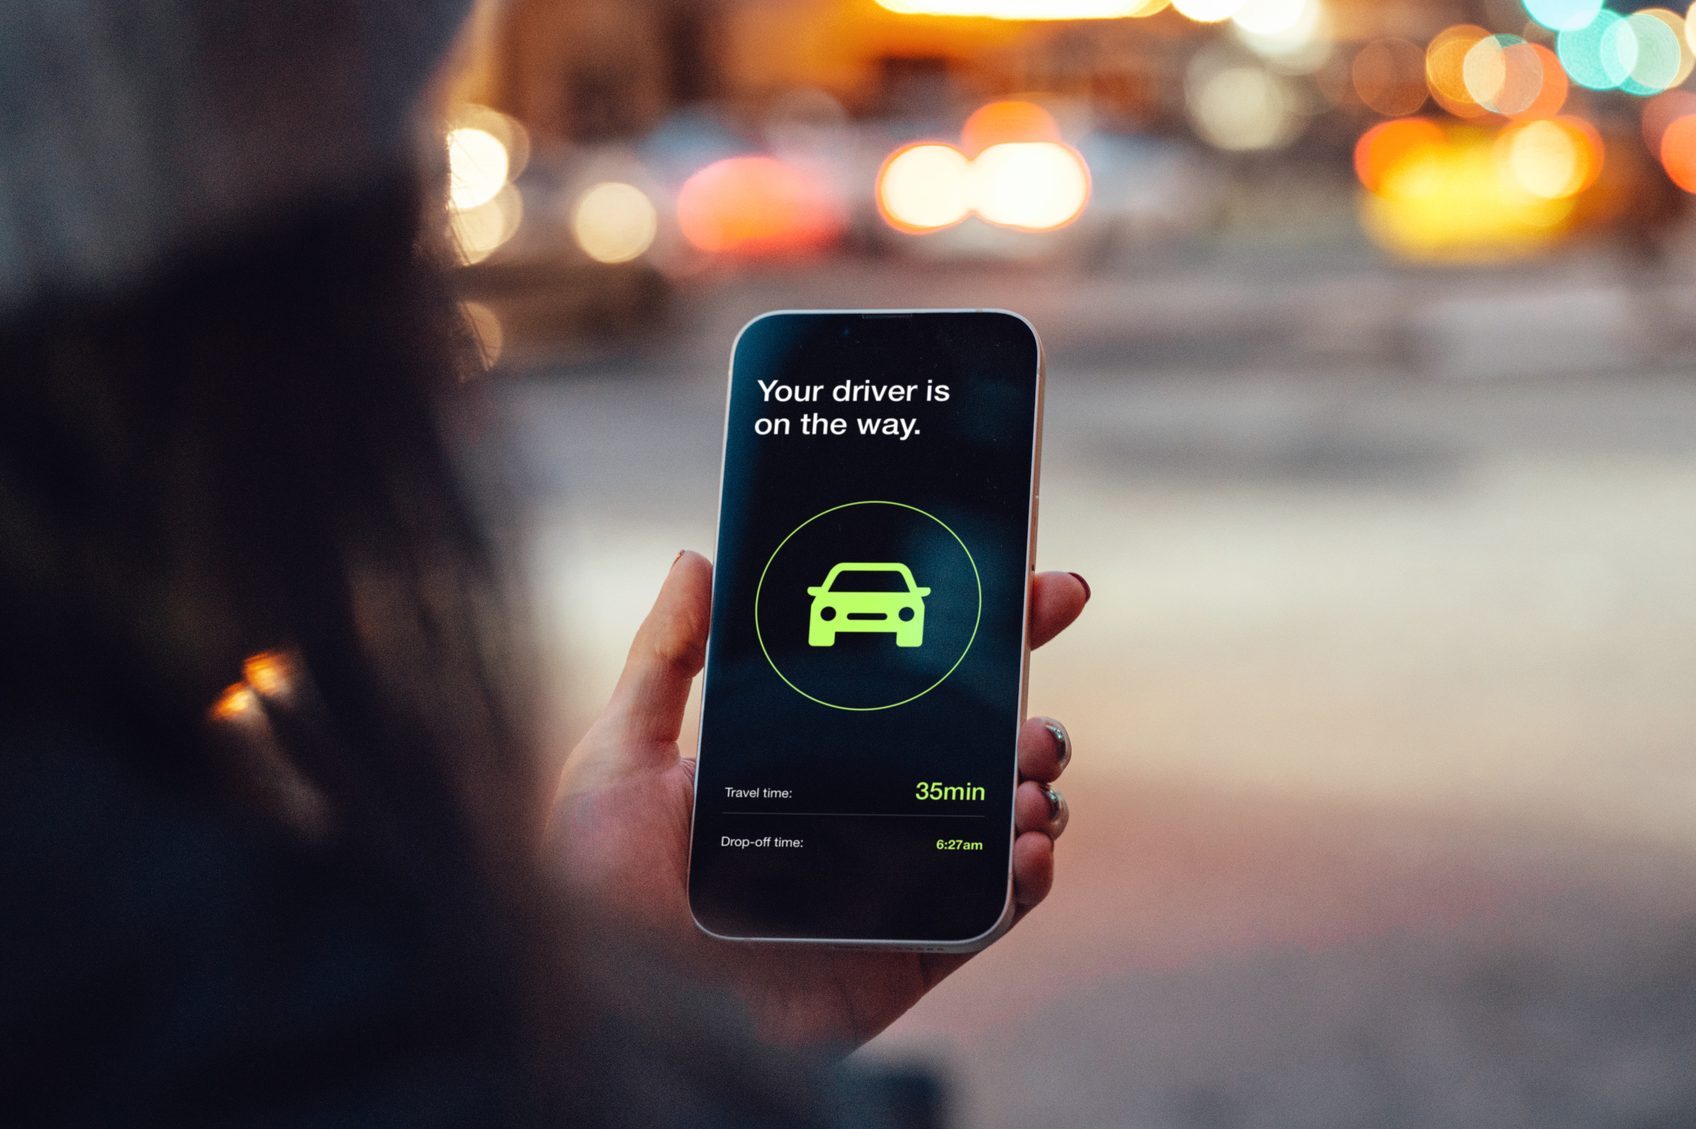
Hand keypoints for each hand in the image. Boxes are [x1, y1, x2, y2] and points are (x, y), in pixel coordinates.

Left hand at [551, 551, 1087, 1048]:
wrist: (612, 1009)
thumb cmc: (593, 887)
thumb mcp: (620, 756)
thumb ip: (663, 659)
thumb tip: (697, 557)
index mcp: (807, 758)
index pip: (906, 683)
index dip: (976, 634)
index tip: (1034, 587)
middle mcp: (858, 814)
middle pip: (971, 745)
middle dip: (1026, 705)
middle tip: (1039, 689)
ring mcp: (889, 884)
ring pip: (995, 820)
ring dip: (1033, 783)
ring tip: (1028, 771)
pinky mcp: (906, 953)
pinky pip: (988, 912)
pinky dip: (1025, 877)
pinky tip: (1025, 844)